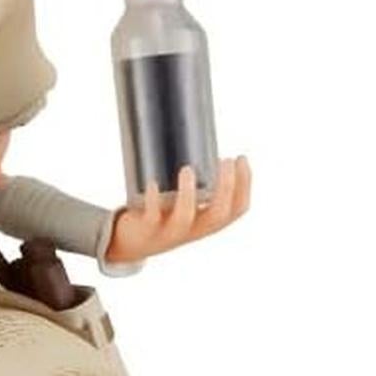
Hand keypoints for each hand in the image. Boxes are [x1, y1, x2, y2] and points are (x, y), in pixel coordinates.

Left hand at [105, 158, 251, 264]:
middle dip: (226, 187)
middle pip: (218, 214)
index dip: (244, 185)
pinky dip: (153, 199)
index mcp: (208, 222)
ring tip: (187, 168)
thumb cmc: (162, 212)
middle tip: (224, 160)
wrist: (131, 244)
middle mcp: (194, 230)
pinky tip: (153, 182)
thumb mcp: (184, 199)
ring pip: (185, 217)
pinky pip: (151, 217)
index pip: (237, 209)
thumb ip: (194, 178)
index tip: (241, 158)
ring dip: (188, 193)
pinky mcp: (147, 230)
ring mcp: (170, 232)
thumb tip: (196, 132)